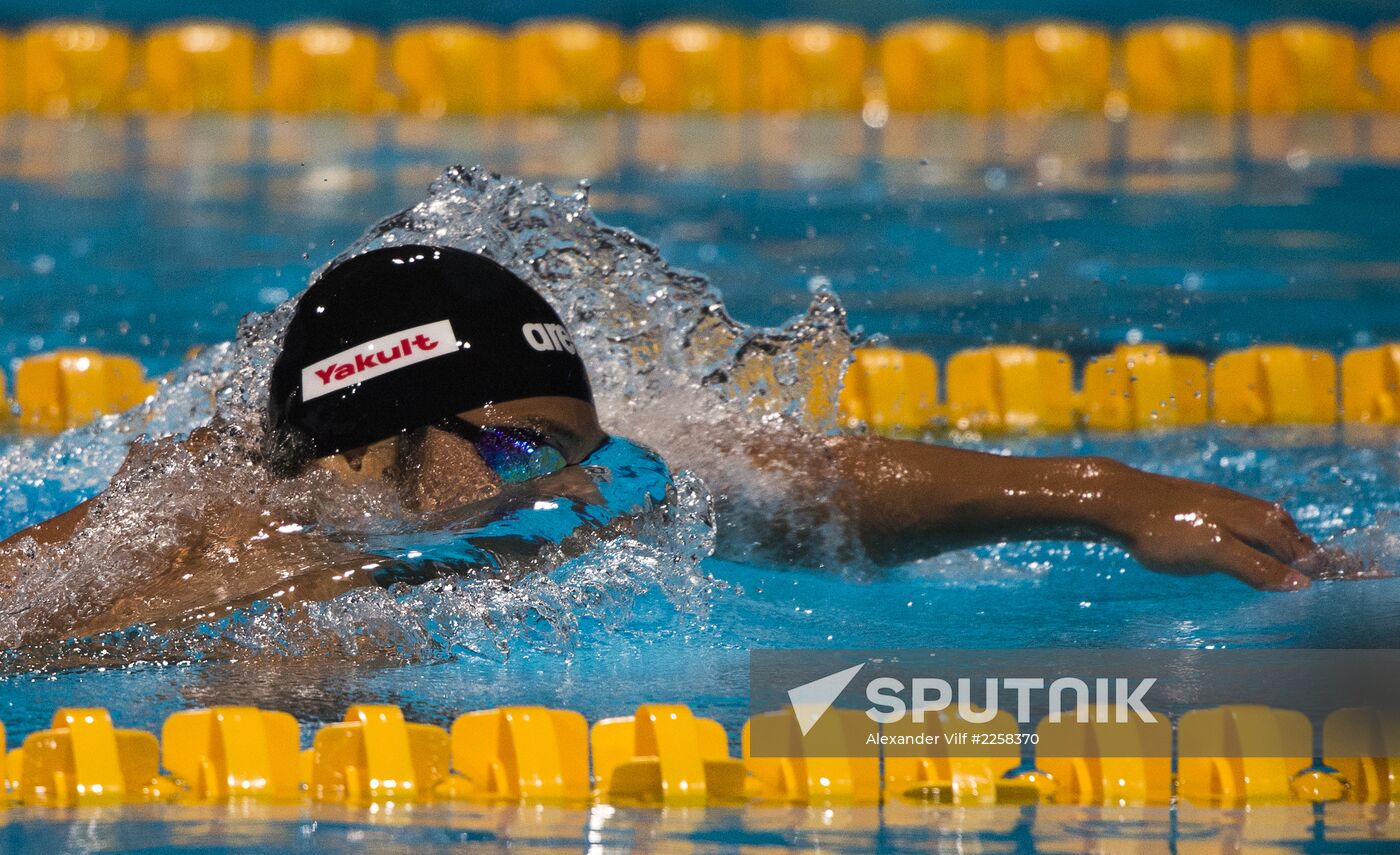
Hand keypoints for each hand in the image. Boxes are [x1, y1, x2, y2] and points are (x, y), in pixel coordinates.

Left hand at [1100, 467, 1316, 590]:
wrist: (1117, 501)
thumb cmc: (1163, 531)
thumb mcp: (1213, 553)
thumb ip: (1255, 567)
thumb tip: (1300, 582)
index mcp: (1246, 519)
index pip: (1288, 543)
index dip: (1304, 560)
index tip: (1319, 575)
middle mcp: (1236, 505)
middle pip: (1278, 526)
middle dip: (1296, 544)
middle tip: (1310, 561)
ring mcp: (1214, 500)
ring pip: (1257, 515)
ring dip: (1275, 532)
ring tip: (1282, 547)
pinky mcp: (1193, 499)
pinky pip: (1235, 512)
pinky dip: (1249, 524)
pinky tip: (1236, 531)